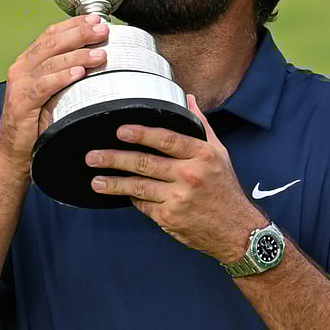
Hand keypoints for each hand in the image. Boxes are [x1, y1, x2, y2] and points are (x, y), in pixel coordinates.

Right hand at [0, 14, 109, 174]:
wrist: (14, 152)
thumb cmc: (36, 122)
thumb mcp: (52, 93)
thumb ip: (65, 75)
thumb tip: (97, 59)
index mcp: (28, 62)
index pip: (51, 34)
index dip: (74, 25)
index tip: (96, 19)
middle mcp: (21, 68)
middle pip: (52, 43)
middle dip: (80, 34)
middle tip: (102, 30)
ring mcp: (19, 84)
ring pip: (51, 62)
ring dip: (78, 55)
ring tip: (100, 53)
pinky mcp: (21, 102)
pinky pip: (45, 85)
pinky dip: (63, 77)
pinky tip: (80, 73)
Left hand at [85, 95, 266, 262]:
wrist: (237, 230)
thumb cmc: (225, 188)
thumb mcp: (219, 153)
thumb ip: (201, 126)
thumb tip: (188, 99)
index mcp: (201, 155)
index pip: (167, 140)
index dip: (142, 134)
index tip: (120, 131)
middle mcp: (190, 175)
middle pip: (145, 163)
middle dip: (114, 159)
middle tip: (92, 156)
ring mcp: (178, 199)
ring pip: (138, 187)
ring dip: (113, 183)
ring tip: (96, 180)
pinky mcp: (169, 218)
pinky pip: (143, 205)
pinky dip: (131, 198)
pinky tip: (118, 194)